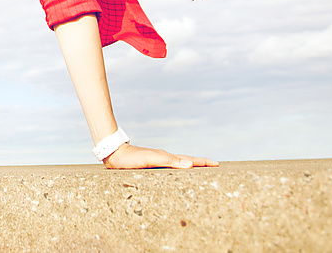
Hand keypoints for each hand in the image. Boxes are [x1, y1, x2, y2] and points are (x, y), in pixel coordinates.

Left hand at [103, 143, 217, 169]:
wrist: (114, 154)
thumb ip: (169, 161)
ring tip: (199, 173)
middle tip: (214, 168)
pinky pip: (168, 170)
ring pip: (178, 166)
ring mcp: (158, 163)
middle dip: (200, 165)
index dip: (203, 162)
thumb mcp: (151, 159)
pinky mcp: (150, 167)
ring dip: (190, 169)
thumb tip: (190, 164)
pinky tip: (174, 177)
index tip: (217, 164)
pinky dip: (177, 172)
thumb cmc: (132, 158)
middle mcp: (164, 160)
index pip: (190, 160)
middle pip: (186, 162)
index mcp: (168, 158)